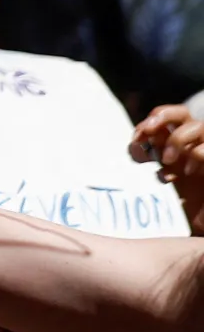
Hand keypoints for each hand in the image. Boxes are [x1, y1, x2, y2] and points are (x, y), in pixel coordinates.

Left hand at [131, 104, 203, 229]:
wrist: (200, 218)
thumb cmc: (179, 200)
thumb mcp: (160, 176)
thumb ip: (150, 158)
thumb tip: (134, 146)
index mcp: (178, 142)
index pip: (164, 117)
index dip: (149, 122)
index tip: (135, 139)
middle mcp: (195, 142)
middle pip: (181, 112)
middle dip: (163, 117)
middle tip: (146, 132)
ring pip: (198, 126)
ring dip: (177, 140)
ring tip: (166, 160)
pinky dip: (196, 155)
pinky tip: (187, 172)